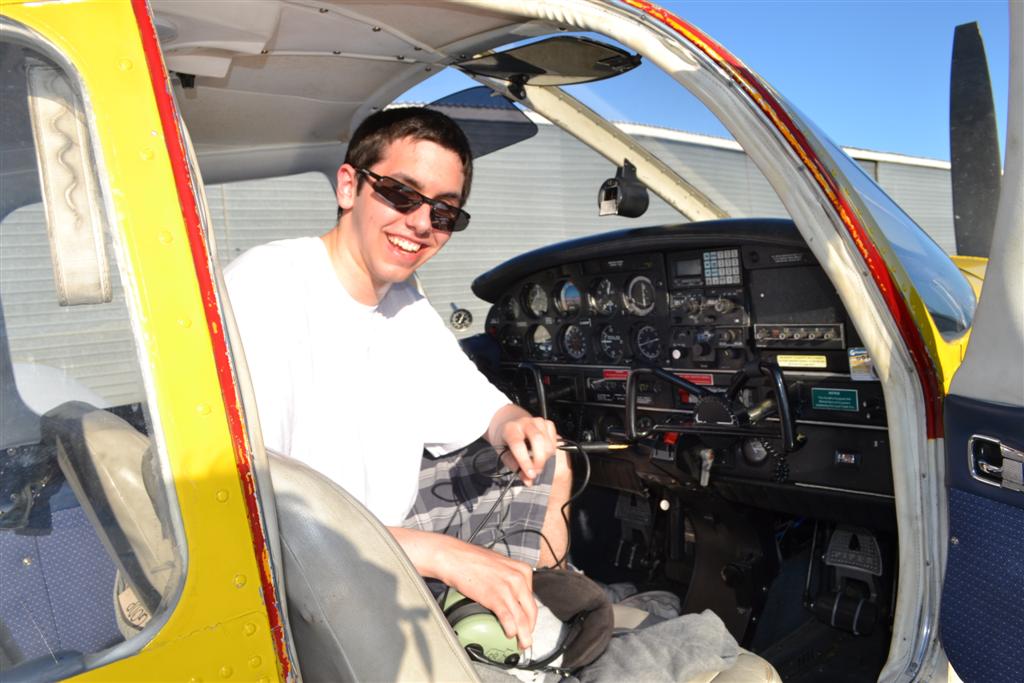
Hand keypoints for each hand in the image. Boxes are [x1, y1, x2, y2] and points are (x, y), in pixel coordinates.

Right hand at [391, 528, 536, 648]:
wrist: (454, 557)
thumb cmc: (472, 560)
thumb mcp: (500, 566)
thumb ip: (509, 579)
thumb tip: (511, 595)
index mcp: (522, 570)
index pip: (532, 599)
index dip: (531, 616)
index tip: (527, 624)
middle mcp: (518, 578)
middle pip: (530, 611)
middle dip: (530, 628)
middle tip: (525, 638)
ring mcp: (507, 588)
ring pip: (522, 618)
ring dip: (523, 635)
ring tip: (521, 643)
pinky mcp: (494, 596)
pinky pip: (508, 618)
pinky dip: (511, 629)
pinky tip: (510, 634)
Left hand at [488, 405, 558, 485]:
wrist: (511, 427)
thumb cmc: (508, 443)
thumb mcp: (505, 455)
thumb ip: (516, 468)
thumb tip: (529, 481)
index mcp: (510, 429)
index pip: (518, 444)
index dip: (524, 461)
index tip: (530, 474)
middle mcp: (524, 422)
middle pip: (537, 439)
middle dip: (539, 460)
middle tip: (536, 472)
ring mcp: (537, 421)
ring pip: (548, 442)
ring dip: (546, 457)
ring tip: (538, 463)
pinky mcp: (547, 423)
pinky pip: (554, 440)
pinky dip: (552, 450)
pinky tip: (544, 453)